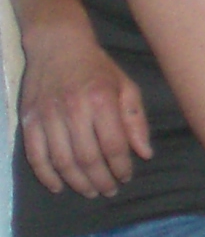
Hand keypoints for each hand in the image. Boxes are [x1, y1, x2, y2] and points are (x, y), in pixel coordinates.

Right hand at [18, 24, 151, 196]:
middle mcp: (74, 109)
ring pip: (62, 161)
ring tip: (90, 191)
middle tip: (109, 190)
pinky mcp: (28, 120)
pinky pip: (35, 156)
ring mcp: (48, 116)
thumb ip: (135, 119)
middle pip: (87, 157)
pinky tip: (58, 186)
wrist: (57, 45)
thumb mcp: (125, 85)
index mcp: (101, 100)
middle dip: (101, 179)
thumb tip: (144, 153)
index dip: (121, 166)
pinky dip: (46, 175)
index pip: (113, 145)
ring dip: (77, 182)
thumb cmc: (97, 67)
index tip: (126, 177)